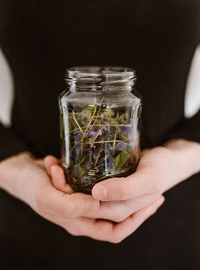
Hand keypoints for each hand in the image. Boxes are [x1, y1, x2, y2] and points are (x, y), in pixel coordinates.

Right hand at [0, 152, 163, 242]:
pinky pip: (105, 188)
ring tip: (149, 189)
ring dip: (129, 195)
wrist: (22, 172)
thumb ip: (70, 206)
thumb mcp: (47, 198)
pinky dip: (114, 181)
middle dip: (138, 209)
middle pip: (118, 218)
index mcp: (77, 222)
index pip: (113, 230)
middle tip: (156, 196)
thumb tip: (98, 207)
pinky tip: (125, 170)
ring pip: (114, 203)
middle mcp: (84, 215)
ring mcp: (85, 201)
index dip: (133, 221)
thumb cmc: (31, 186)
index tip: (150, 204)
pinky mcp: (84, 188)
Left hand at [46, 139, 199, 226]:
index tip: (59, 175)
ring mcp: (111, 195)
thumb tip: (97, 195)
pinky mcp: (109, 184)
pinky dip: (76, 174)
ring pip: (84, 193)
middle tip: (52, 167)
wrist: (169, 159)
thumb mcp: (148, 180)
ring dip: (67, 180)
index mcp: (123, 212)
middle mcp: (114, 206)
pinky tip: (66, 163)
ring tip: (54, 165)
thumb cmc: (161, 168)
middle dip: (65, 186)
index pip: (91, 210)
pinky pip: (89, 182)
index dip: (73, 198)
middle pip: (84, 202)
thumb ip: (125, 191)